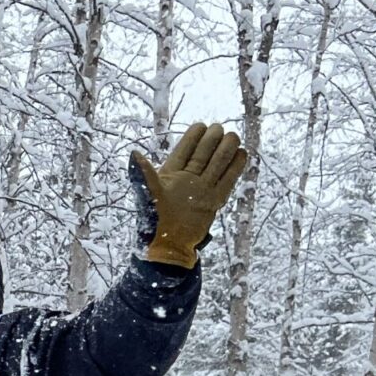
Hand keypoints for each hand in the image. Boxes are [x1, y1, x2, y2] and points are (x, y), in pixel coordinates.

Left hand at [130, 123, 249, 267]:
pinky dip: (234, 169)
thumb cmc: (152, 224)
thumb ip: (144, 175)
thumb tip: (134, 154)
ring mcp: (200, 190)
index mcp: (169, 175)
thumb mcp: (147, 196)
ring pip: (216, 166)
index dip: (192, 139)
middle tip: (221, 129)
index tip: (201, 126)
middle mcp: (186, 180)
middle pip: (202, 156)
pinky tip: (242, 154)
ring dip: (225, 152)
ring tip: (234, 137)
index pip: (183, 151)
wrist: (166, 249)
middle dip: (211, 142)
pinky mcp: (212, 202)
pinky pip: (226, 182)